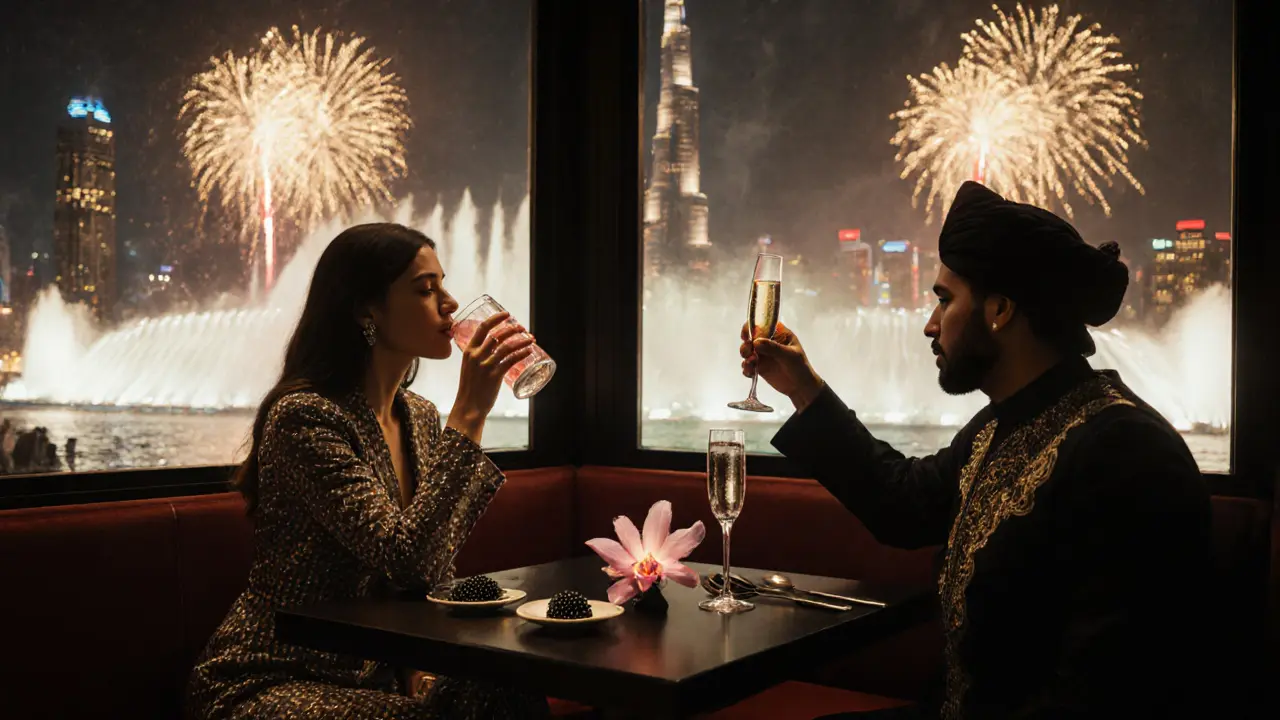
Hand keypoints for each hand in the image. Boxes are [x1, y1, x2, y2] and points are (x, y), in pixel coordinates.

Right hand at [447, 312, 534, 443]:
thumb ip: (478, 356)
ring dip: (521, 340)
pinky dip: (522, 354)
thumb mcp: (469, 367)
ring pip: (507, 347)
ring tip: (531, 338)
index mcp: (468, 351)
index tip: (507, 314)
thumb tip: (492, 348)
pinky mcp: (495, 376)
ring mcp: (486, 365)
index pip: (482, 328)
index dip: (496, 318)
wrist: (468, 407)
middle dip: (512, 328)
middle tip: (522, 327)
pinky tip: (529, 351)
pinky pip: (511, 360)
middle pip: (498, 335)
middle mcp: (476, 355)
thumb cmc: (470, 388)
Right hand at [739, 321, 824, 411]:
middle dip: (746, 345)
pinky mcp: (759, 366)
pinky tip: (751, 373)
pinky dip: (746, 369)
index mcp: (779, 334)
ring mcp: (763, 354)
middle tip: (749, 353)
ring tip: (751, 364)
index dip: (751, 326)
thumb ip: (774, 348)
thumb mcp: (790, 355)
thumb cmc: (800, 367)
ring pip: (747, 351)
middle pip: (750, 337)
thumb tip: (756, 342)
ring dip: (745, 357)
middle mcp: (769, 342)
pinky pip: (748, 365)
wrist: (801, 387)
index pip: (762, 324)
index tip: (747, 335)